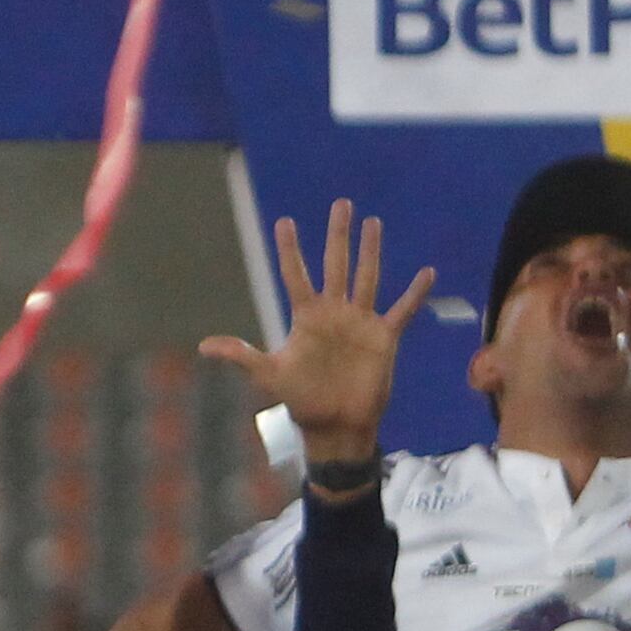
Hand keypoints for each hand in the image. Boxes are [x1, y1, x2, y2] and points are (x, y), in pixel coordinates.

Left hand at [200, 201, 433, 466]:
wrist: (335, 426)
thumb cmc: (301, 400)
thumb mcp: (269, 375)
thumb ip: (241, 356)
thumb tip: (203, 347)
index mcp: (307, 317)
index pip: (296, 275)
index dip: (291, 250)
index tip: (285, 222)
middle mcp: (334, 312)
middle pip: (336, 264)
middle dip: (338, 235)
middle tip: (341, 204)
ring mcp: (361, 322)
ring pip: (368, 277)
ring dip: (371, 251)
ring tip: (373, 223)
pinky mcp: (384, 338)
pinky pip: (402, 310)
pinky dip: (415, 294)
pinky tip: (427, 272)